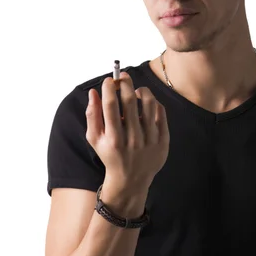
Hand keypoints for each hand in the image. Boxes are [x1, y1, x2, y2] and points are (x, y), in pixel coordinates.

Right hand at [85, 71, 169, 191]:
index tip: (109, 80)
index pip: (111, 105)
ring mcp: (150, 140)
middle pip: (130, 101)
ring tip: (136, 91)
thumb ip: (92, 115)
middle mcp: (132, 140)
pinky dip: (154, 103)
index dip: (109, 88)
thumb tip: (93, 92)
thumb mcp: (95, 139)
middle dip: (125, 83)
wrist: (130, 179)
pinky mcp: (163, 141)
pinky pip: (161, 113)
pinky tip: (146, 103)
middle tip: (122, 76)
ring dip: (142, 91)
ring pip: (149, 104)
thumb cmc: (110, 154)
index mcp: (113, 139)